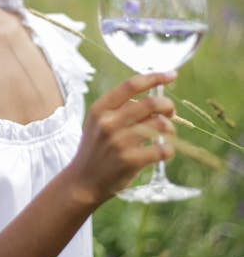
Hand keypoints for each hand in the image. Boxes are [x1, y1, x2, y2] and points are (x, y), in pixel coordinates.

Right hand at [71, 71, 176, 204]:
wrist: (82, 181)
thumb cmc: (95, 149)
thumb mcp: (98, 123)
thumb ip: (121, 109)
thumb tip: (156, 100)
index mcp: (100, 109)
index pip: (132, 85)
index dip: (155, 78)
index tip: (172, 75)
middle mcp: (108, 122)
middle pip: (151, 103)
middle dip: (168, 106)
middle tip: (170, 112)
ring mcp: (119, 142)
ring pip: (160, 125)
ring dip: (170, 128)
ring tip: (167, 134)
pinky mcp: (130, 161)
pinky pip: (163, 149)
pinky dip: (170, 149)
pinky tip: (165, 151)